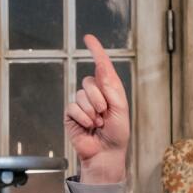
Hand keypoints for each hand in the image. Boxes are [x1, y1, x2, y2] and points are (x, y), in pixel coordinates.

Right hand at [64, 34, 130, 185]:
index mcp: (109, 90)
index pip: (102, 67)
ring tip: (97, 124)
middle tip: (105, 115)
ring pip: (81, 95)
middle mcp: (95, 94)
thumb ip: (113, 90)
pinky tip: (88, 127)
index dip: (96, 51)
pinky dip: (82, 117)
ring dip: (91, 111)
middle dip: (99, 99)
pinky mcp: (71, 114)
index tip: (89, 38)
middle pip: (89, 82)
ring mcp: (82, 104)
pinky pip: (73, 107)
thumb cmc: (117, 134)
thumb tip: (102, 70)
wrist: (106, 154)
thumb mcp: (121, 110)